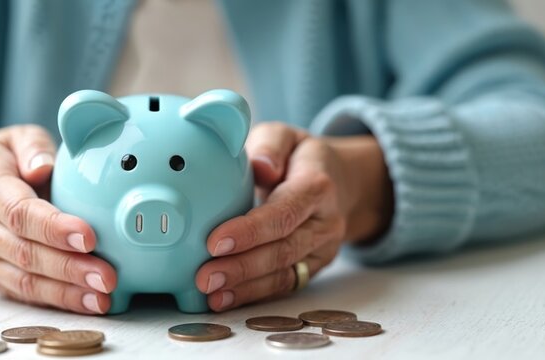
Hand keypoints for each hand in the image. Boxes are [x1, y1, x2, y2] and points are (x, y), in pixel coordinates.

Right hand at [0, 125, 116, 313]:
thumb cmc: (0, 161)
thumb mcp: (15, 139)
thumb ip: (33, 147)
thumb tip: (43, 167)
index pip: (21, 212)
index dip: (55, 227)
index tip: (88, 236)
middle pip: (26, 252)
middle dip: (70, 268)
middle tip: (106, 277)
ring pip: (25, 280)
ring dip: (66, 293)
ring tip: (102, 298)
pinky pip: (24, 294)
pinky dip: (57, 301)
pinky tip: (86, 302)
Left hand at [195, 122, 392, 310]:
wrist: (339, 182)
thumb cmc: (300, 158)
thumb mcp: (287, 136)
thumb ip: (271, 144)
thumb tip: (260, 165)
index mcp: (317, 186)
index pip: (283, 212)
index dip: (250, 231)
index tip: (215, 241)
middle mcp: (324, 223)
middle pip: (283, 250)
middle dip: (242, 267)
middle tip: (204, 277)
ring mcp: (321, 250)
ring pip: (284, 274)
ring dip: (245, 287)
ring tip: (210, 294)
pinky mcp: (312, 268)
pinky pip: (283, 285)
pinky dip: (253, 295)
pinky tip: (224, 299)